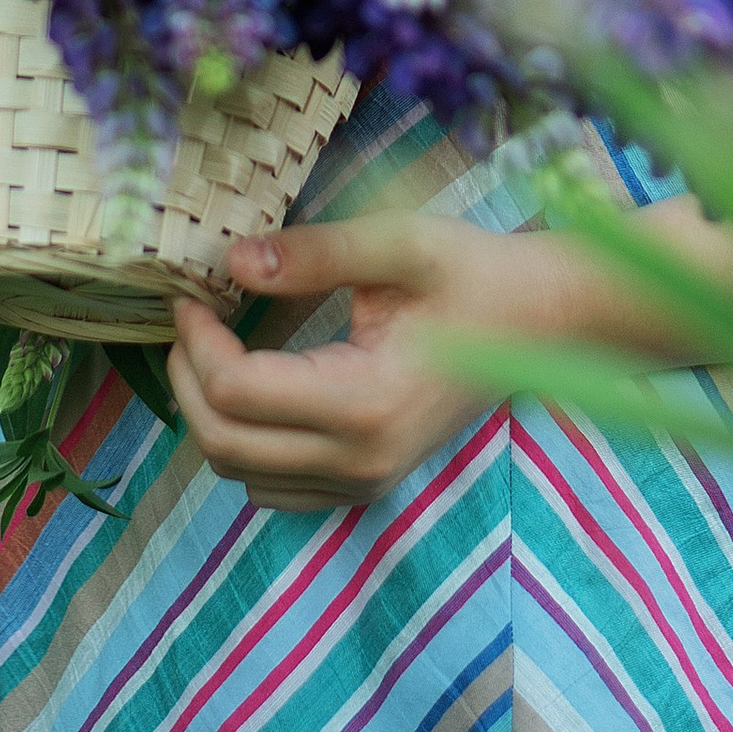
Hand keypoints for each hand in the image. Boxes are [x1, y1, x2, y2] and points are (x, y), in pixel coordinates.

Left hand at [168, 214, 563, 512]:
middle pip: (224, 444)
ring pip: (241, 474)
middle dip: (187, 381)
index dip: (197, 341)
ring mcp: (365, 481)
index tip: (193, 295)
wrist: (544, 322)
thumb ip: (315, 253)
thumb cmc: (476, 274)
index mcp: (365, 402)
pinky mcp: (368, 484)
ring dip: (211, 416)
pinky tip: (256, 390)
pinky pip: (274, 487)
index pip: (236, 391)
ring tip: (214, 350)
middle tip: (191, 322)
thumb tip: (233, 262)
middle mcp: (361, 460)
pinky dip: (245, 445)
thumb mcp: (401, 244)